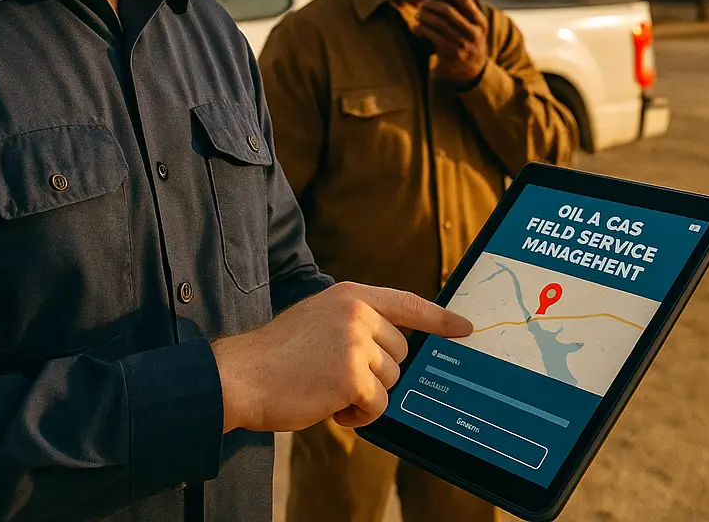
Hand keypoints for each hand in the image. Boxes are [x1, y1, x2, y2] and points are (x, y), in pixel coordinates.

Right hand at [211, 282, 472, 433]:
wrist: (243, 374)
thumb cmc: (279, 353)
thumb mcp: (321, 318)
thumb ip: (357, 322)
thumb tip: (397, 346)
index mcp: (351, 295)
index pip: (407, 303)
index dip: (440, 318)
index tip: (465, 327)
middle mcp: (358, 313)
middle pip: (400, 352)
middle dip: (376, 371)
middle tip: (335, 374)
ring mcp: (356, 343)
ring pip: (391, 380)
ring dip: (365, 394)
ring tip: (327, 387)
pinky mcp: (352, 376)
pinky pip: (378, 404)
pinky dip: (358, 414)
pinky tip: (329, 406)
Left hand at [416, 0, 488, 87]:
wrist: (474, 70)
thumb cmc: (469, 43)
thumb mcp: (475, 28)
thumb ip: (464, 13)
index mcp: (481, 22)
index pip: (466, 1)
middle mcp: (474, 32)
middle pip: (448, 11)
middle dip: (431, 4)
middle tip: (422, 4)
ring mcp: (463, 44)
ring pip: (438, 23)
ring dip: (424, 16)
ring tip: (418, 14)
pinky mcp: (451, 54)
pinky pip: (432, 37)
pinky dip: (421, 30)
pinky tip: (416, 28)